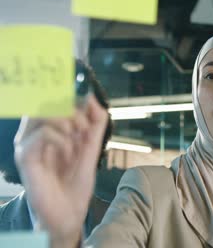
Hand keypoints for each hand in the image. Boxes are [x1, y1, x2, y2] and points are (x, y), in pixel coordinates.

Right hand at [14, 95, 108, 247]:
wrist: (70, 211)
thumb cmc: (76, 181)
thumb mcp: (91, 147)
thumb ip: (95, 124)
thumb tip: (94, 98)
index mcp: (50, 129)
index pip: (53, 97)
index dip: (70, 93)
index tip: (88, 99)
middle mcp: (35, 133)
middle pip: (46, 100)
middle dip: (72, 108)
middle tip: (85, 126)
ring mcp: (28, 143)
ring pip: (42, 112)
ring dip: (66, 121)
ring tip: (77, 138)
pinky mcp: (25, 157)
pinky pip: (41, 134)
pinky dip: (60, 139)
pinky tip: (67, 153)